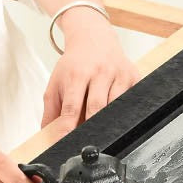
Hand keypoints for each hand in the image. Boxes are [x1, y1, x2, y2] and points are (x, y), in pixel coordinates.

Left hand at [41, 8, 139, 132]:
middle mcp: (99, 73)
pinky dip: (125, 112)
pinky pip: (132, 100)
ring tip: (102, 132)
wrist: (94, 38)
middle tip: (87, 144)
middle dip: (91, 128)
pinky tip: (119, 117)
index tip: (65, 144)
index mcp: (77, 74)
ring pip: (116, 107)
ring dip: (109, 122)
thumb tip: (48, 137)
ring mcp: (119, 74)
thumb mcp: (56, 83)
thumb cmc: (74, 64)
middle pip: (97, 108)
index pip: (72, 108)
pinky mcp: (134, 76)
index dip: (68, 129)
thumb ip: (51, 111)